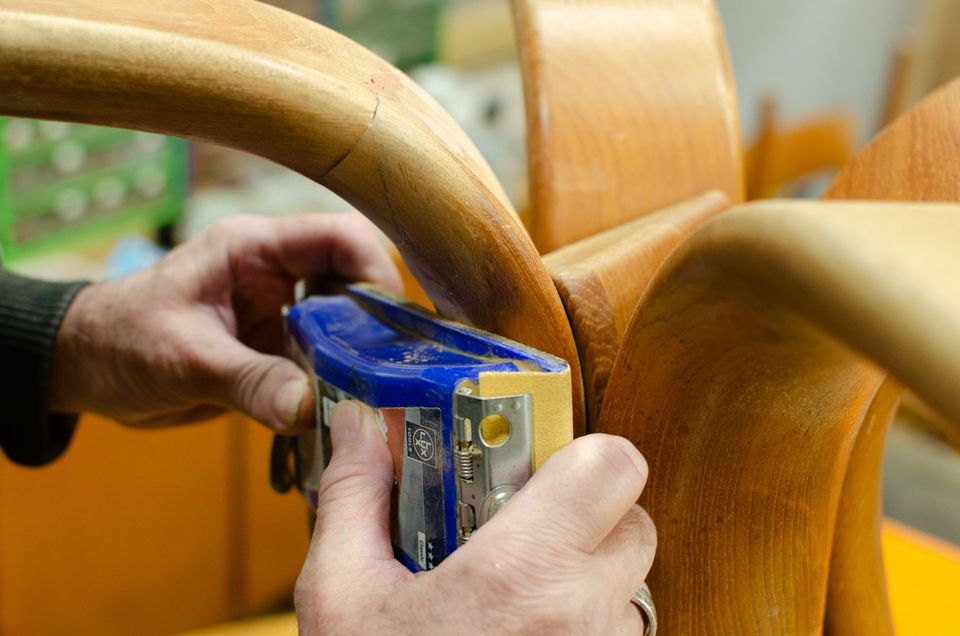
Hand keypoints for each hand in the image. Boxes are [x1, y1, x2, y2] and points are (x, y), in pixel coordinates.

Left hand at [49, 213, 401, 430]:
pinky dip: (334, 390)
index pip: (339, 237)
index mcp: (254, 249)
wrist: (82, 369)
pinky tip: (346, 416)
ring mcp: (277, 315)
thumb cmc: (119, 341)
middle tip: (398, 373)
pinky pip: (320, 366)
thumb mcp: (185, 359)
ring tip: (380, 399)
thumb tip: (311, 408)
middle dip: (378, 327)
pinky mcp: (273, 352)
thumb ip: (250, 381)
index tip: (394, 327)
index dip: (376, 272)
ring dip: (359, 363)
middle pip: (353, 285)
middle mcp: (276, 275)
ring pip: (344, 330)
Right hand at [296, 402, 655, 634]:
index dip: (586, 455)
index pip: (615, 466)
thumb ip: (355, 497)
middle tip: (527, 533)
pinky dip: (592, 630)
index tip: (546, 468)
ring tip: (522, 601)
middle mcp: (583, 619)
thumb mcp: (339, 596)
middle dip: (588, 517)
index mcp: (521, 574)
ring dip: (592, 578)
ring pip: (635, 585)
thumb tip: (358, 424)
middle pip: (634, 522)